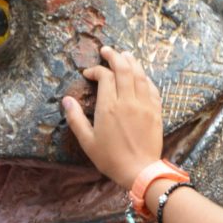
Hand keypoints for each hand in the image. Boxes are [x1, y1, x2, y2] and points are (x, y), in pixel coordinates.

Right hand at [59, 44, 165, 190]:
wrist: (140, 171)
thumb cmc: (110, 159)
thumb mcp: (87, 141)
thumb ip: (75, 118)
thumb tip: (66, 100)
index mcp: (109, 107)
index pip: (104, 76)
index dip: (96, 70)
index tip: (89, 74)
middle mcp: (128, 101)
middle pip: (123, 68)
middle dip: (114, 56)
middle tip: (107, 51)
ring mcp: (144, 105)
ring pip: (140, 75)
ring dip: (131, 62)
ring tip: (124, 54)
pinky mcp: (156, 111)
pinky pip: (152, 88)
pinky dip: (145, 78)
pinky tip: (141, 75)